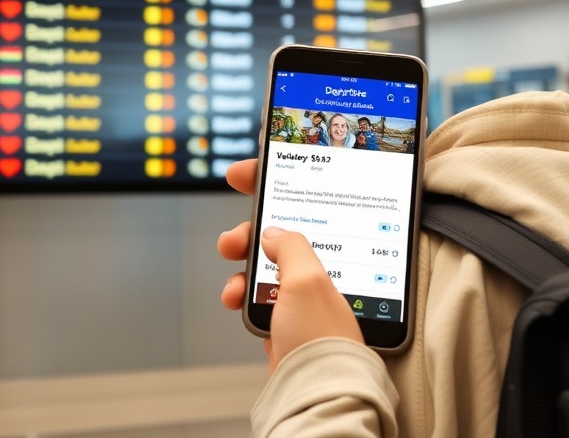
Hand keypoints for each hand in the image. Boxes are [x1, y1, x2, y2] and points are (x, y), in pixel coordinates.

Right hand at [217, 159, 362, 371]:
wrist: (315, 395)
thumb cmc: (322, 342)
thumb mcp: (307, 280)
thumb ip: (290, 245)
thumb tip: (273, 232)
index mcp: (336, 258)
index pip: (304, 209)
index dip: (271, 186)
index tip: (244, 172)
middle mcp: (321, 276)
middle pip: (278, 237)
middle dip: (249, 234)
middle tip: (232, 240)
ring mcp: (302, 299)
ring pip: (263, 267)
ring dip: (242, 270)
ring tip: (235, 283)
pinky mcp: (286, 323)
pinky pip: (258, 296)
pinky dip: (242, 295)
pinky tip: (237, 301)